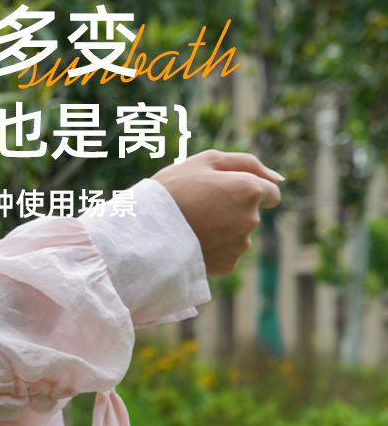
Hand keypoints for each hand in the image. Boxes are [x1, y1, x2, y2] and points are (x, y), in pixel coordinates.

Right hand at [152, 150, 282, 275]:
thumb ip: (248, 163)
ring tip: (194, 225)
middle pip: (252, 213)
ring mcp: (240, 244)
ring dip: (224, 229)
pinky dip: (215, 247)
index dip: (250, 190)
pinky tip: (194, 241)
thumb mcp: (206, 161)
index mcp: (249, 189)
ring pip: (240, 234)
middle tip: (200, 207)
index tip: (228, 193)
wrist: (146, 233)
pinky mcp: (227, 264)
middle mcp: (250, 218)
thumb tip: (279, 178)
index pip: (272, 192)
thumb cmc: (173, 189)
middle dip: (234, 209)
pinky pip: (228, 252)